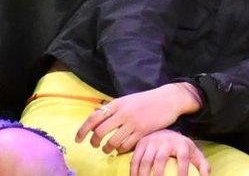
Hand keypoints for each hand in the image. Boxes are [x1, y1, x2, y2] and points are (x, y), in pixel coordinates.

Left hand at [77, 83, 201, 153]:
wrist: (169, 99)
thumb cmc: (147, 100)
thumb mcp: (128, 100)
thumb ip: (113, 108)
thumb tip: (95, 116)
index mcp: (117, 103)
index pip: (94, 118)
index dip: (83, 130)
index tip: (78, 139)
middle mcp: (123, 113)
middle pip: (100, 132)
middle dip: (95, 142)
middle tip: (96, 145)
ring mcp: (133, 123)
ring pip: (113, 141)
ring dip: (107, 148)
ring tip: (108, 149)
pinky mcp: (143, 131)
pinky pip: (126, 145)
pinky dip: (121, 149)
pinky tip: (121, 148)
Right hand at [130, 130, 208, 175]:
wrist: (166, 131)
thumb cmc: (181, 147)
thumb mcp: (194, 153)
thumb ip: (202, 165)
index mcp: (181, 143)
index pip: (183, 158)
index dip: (183, 171)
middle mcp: (166, 141)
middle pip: (161, 159)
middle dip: (159, 174)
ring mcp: (152, 141)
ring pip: (146, 160)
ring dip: (143, 175)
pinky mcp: (141, 143)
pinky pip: (135, 160)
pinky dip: (134, 172)